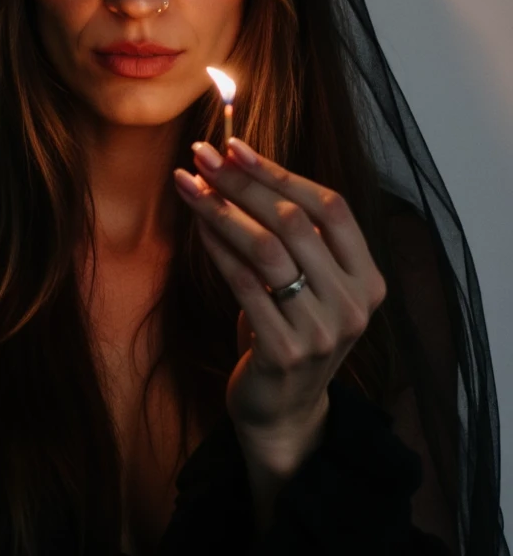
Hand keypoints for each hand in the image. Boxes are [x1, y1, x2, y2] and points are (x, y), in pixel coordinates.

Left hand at [173, 138, 386, 458]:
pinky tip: (195, 225)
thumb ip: (294, 234)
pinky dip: (216, 248)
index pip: (330, 207)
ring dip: (222, 210)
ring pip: (267, 250)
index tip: (235, 146)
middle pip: (295, 223)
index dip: (280, 172)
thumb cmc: (289, 326)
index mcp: (368, 278)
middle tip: (201, 156)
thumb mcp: (307, 281)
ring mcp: (323, 330)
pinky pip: (244, 285)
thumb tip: (239, 162)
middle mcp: (354, 303)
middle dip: (242, 183)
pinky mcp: (285, 351)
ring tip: (188, 184)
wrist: (283, 409)